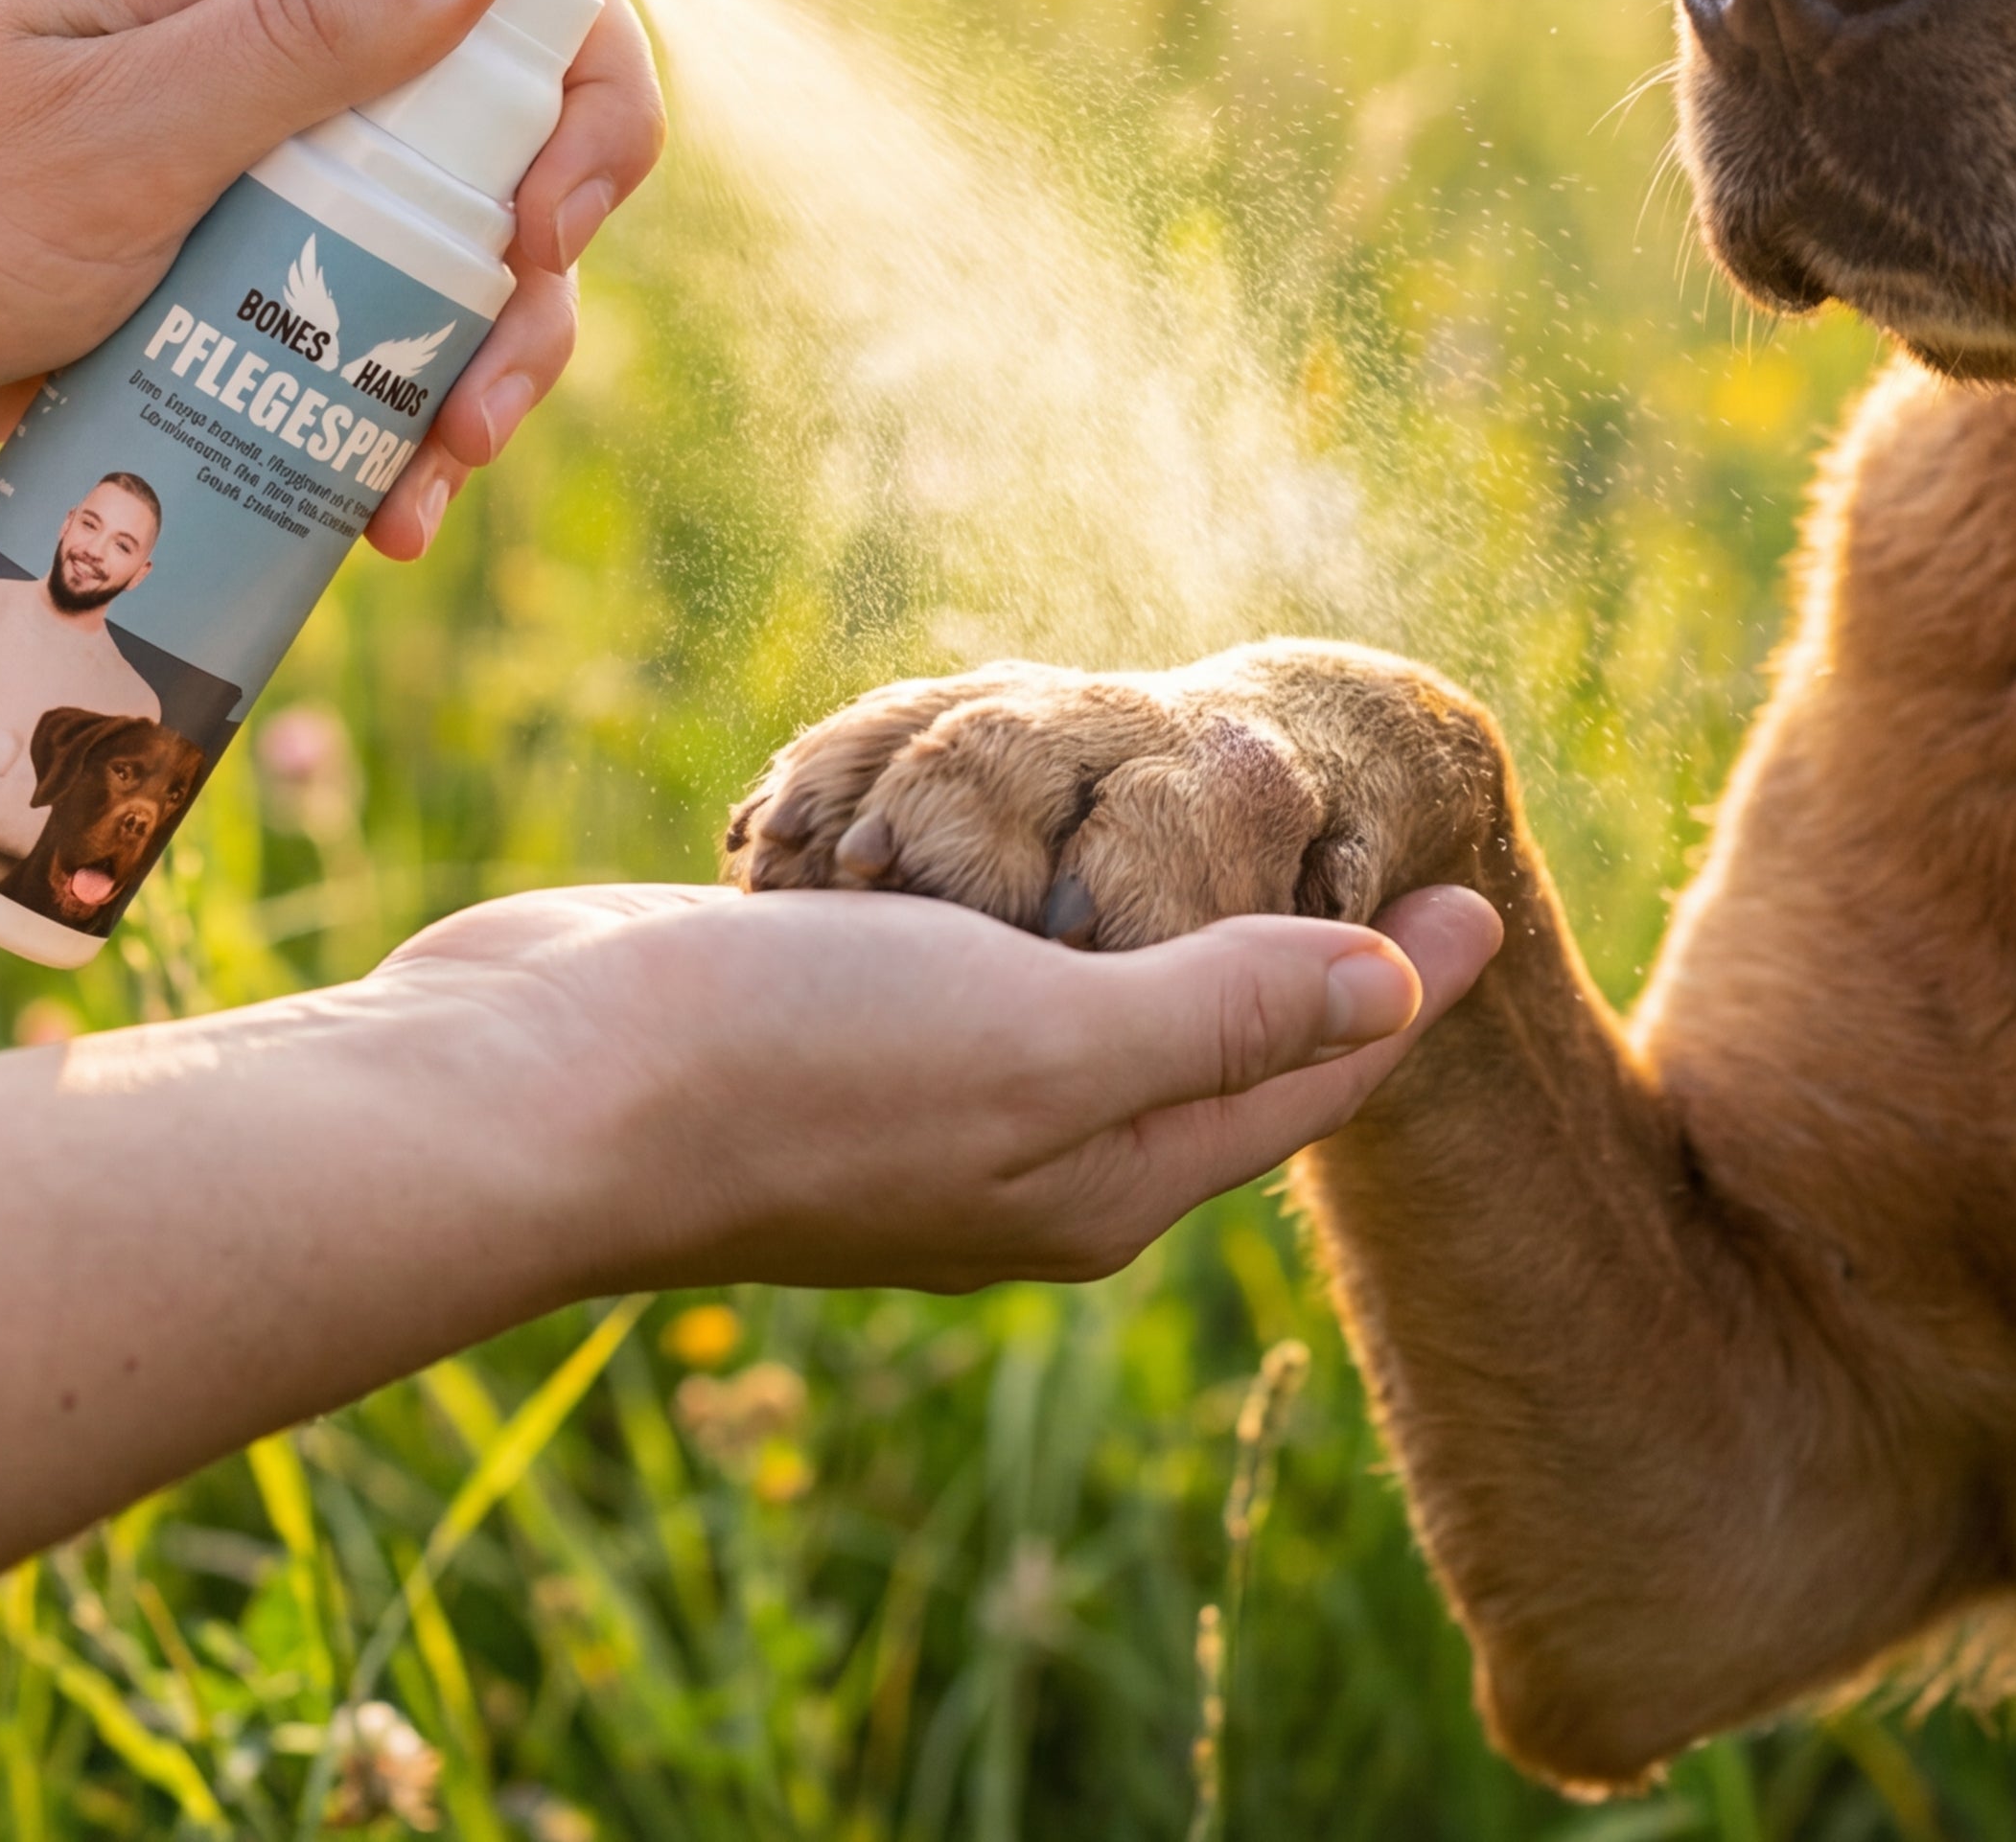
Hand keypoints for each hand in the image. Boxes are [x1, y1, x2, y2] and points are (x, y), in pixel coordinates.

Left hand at [0, 0, 680, 552]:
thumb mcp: (114, 135)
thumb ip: (305, 39)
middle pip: (519, 0)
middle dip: (577, 129)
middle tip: (537, 252)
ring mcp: (283, 122)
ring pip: (486, 176)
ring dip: (513, 314)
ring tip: (455, 443)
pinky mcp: (269, 246)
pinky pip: (406, 300)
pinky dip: (430, 397)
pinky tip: (398, 500)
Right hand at [363, 879, 1511, 1291]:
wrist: (529, 1095)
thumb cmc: (793, 1068)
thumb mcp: (1046, 1039)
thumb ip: (1218, 1017)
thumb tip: (1395, 993)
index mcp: (1100, 1181)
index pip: (1299, 1078)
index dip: (1402, 983)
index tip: (1486, 890)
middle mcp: (1018, 1154)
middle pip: (1203, 1045)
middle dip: (1298, 960)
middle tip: (1381, 862)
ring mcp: (911, 1094)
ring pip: (1073, 995)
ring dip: (1151, 916)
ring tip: (1223, 834)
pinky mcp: (816, 1021)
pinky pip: (957, 955)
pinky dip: (1011, 894)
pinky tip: (1021, 836)